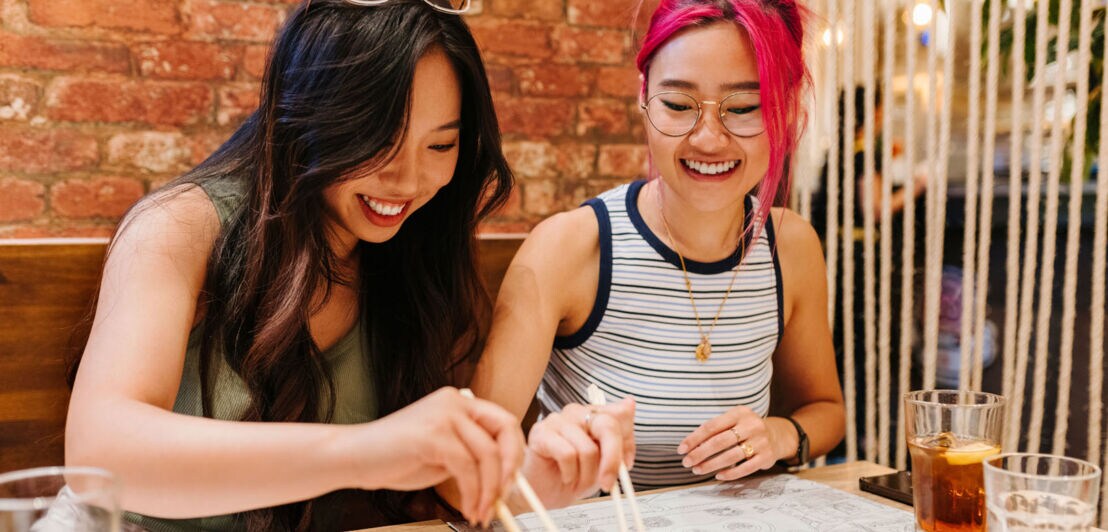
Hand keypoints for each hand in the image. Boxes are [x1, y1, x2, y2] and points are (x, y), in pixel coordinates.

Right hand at [357, 387, 524, 523]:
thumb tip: (504, 480)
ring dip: (489, 491)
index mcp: (458, 402)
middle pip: (505, 432)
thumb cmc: (394, 458)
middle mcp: (454, 402)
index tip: (512, 483)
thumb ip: (470, 457)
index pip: (505, 422)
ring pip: (487, 456)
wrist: (353, 458)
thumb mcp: (442, 454)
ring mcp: (444, 415)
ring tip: (481, 512)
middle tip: (504, 499)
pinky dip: (472, 493)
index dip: (514, 454)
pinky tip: (467, 507)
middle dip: (510, 470)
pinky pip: (467, 468)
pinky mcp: (433, 434)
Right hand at [518, 398, 634, 508]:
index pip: (620, 415)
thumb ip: (618, 437)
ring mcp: (557, 420)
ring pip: (587, 448)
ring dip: (587, 475)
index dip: (627, 442)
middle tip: (609, 483)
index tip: (627, 465)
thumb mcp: (605, 462)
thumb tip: (630, 403)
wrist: (545, 494)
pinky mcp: (540, 433)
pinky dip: (570, 474)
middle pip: (607, 425)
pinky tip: (565, 477)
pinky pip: (567, 455)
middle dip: (612, 459)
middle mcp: (576, 412)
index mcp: (593, 414)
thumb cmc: (575, 475)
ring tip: (579, 482)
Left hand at [678, 406, 786, 480]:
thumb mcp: (733, 421)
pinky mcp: (766, 457)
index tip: (681, 449)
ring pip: (731, 456)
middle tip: (686, 462)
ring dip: (711, 465)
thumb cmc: (746, 429)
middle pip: (720, 441)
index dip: (694, 438)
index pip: (711, 426)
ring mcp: (760, 441)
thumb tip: (691, 446)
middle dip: (700, 453)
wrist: (777, 436)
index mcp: (739, 413)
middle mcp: (751, 425)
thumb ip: (716, 430)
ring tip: (697, 470)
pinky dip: (730, 473)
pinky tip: (718, 476)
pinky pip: (745, 468)